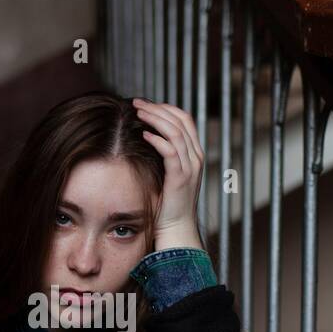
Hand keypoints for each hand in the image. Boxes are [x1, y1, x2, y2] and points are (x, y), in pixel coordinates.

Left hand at [132, 98, 203, 250]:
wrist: (176, 228)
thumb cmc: (167, 203)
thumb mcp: (167, 174)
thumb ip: (162, 156)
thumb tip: (143, 137)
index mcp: (194, 154)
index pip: (184, 119)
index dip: (165, 108)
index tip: (145, 104)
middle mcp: (196, 157)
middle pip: (180, 120)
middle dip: (157, 108)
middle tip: (137, 103)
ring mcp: (190, 167)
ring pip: (176, 131)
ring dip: (155, 118)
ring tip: (137, 113)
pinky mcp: (180, 178)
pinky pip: (171, 151)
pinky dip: (157, 139)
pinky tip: (143, 134)